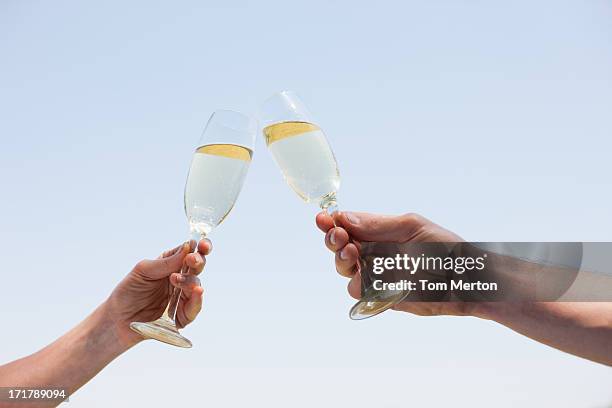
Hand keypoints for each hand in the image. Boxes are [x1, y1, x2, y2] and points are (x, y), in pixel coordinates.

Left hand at [104, 240, 211, 346]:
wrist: (117, 319)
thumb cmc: (128, 292)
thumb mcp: (143, 271)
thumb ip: (165, 261)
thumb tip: (187, 248)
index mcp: (171, 264)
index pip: (190, 252)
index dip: (199, 246)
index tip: (201, 244)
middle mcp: (180, 279)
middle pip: (197, 267)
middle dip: (198, 261)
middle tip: (192, 260)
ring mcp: (182, 297)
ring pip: (196, 285)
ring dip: (190, 280)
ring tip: (176, 279)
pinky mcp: (182, 315)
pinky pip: (194, 307)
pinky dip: (197, 299)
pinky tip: (197, 291)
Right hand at [315, 211, 484, 316]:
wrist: (466, 280)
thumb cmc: (444, 247)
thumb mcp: (411, 226)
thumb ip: (378, 224)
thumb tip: (345, 218)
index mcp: (377, 232)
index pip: (346, 224)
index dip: (331, 221)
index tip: (323, 218)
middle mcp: (372, 253)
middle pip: (339, 247)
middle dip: (334, 240)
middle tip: (339, 236)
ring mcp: (376, 275)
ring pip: (345, 270)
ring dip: (343, 260)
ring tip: (353, 252)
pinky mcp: (381, 296)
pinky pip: (360, 291)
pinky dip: (359, 283)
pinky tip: (366, 276)